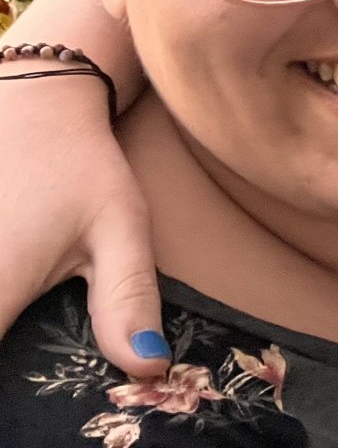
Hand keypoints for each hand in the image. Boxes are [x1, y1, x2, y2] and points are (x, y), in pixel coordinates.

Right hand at [0, 72, 165, 376]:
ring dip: (2, 336)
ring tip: (29, 319)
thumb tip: (149, 368)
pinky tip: (17, 304)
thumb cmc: (81, 167)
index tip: (36, 407)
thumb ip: (128, 300)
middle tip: (40, 369)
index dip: (12, 403)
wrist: (36, 103)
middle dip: (10, 374)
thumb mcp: (119, 228)